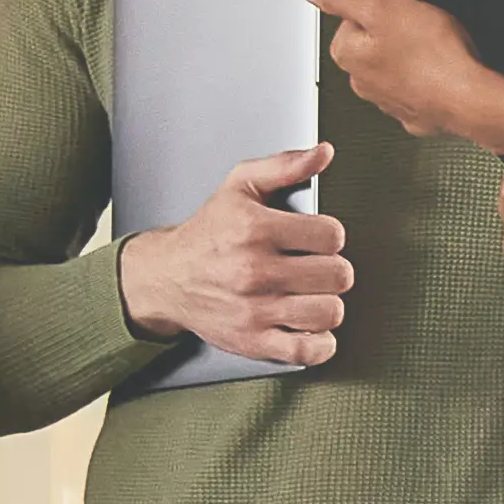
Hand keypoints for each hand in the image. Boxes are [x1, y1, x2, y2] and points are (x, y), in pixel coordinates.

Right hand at [113, 143, 354, 369]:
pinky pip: (308, 350)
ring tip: (312, 294)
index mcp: (255, 229)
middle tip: (316, 267)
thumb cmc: (208, 232)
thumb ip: (285, 165)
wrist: (165, 277)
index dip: (330, 236)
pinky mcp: (253, 341)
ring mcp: (255, 310)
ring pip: (328, 312)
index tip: (317, 239)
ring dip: (327, 303)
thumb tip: (323, 152)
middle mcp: (254, 271)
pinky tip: (310, 325)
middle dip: (332, 269)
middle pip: (337, 275)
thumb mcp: (240, 185)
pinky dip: (320, 342)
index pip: (331, 236)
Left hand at [311, 0, 503, 146]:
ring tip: (433, 48)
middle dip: (394, 32)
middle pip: (373, 41)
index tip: (396, 9)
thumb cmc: (431, 55)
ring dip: (411, 55)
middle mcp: (360, 81)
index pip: (352, 17)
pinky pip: (418, 86)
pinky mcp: (415, 112)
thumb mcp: (380, 6)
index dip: (379, 6)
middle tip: (418, 27)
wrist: (469, 97)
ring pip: (395, 64)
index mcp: (347, 53)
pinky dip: (428, 78)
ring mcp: (388, 99)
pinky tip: (441, 69)